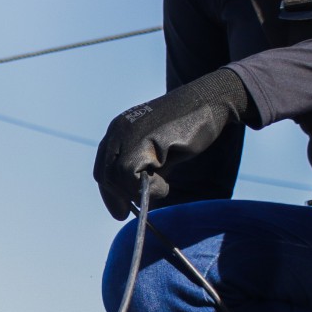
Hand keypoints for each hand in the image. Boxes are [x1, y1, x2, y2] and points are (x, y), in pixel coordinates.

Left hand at [93, 68, 247, 218]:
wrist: (208, 101)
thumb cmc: (188, 126)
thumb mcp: (159, 150)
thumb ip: (146, 169)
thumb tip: (138, 199)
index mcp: (119, 131)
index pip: (103, 168)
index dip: (109, 193)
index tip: (120, 211)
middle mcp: (118, 131)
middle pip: (105, 175)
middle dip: (119, 197)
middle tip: (135, 208)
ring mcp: (129, 134)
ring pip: (115, 177)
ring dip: (137, 192)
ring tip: (162, 186)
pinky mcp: (143, 139)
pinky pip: (130, 174)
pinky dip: (148, 187)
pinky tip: (166, 183)